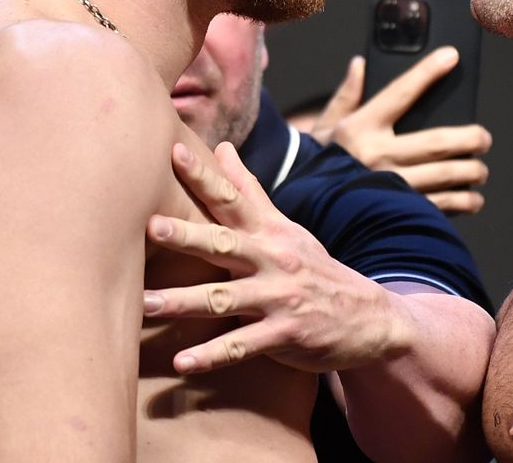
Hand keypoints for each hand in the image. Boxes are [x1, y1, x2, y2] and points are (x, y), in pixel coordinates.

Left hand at [144, 143, 412, 375]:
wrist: (368, 317)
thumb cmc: (312, 268)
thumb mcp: (284, 227)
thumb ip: (249, 191)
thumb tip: (223, 149)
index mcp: (269, 232)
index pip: (233, 198)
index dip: (205, 176)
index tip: (174, 151)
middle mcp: (273, 260)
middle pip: (224, 244)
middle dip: (189, 235)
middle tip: (152, 226)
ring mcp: (279, 298)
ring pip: (224, 299)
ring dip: (183, 302)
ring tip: (144, 304)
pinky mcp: (284, 334)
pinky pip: (242, 346)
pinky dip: (212, 355)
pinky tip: (182, 362)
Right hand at [310, 49, 490, 214]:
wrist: (306, 205)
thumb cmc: (321, 162)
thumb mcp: (327, 126)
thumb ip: (347, 96)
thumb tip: (361, 64)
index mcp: (360, 128)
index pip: (400, 93)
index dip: (427, 73)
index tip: (451, 56)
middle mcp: (376, 156)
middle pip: (435, 143)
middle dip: (469, 138)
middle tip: (483, 138)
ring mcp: (388, 186)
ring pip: (443, 177)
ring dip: (470, 172)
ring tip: (479, 171)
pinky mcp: (396, 212)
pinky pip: (438, 206)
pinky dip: (462, 202)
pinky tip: (471, 199)